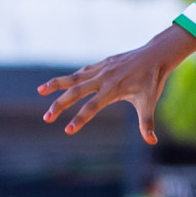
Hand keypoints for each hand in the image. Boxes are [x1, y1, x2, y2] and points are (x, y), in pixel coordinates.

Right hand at [38, 24, 195, 143]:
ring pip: (74, 77)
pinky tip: (62, 82)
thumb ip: (146, 122)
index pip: (92, 107)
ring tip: (40, 91)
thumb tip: (152, 141)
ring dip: (56, 84)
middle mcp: (103, 78)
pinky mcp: (103, 63)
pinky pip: (83, 70)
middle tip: (47, 118)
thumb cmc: (152, 80)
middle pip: (76, 92)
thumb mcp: (149, 102)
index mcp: (113, 89)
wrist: (156, 55)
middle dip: (59, 105)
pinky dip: (71, 77)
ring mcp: (101, 69)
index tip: (67, 130)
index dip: (80, 119)